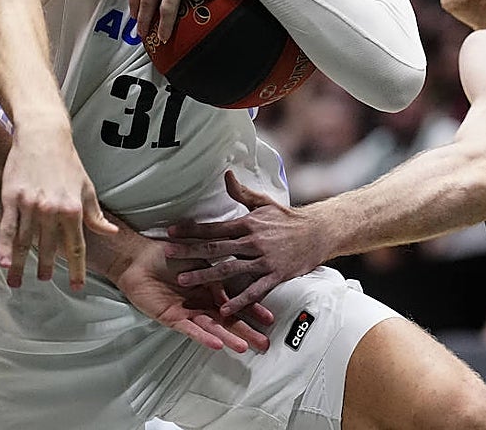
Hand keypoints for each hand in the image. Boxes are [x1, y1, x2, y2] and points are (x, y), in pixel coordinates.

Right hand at [0, 131, 117, 289]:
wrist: (43, 136)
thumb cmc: (67, 162)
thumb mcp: (87, 187)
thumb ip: (95, 214)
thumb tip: (110, 232)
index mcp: (73, 209)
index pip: (76, 246)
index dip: (77, 268)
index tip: (77, 286)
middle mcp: (52, 210)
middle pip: (50, 248)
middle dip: (48, 267)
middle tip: (45, 280)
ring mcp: (30, 205)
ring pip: (26, 242)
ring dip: (22, 265)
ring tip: (18, 281)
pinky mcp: (12, 198)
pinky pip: (8, 228)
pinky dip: (5, 248)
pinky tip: (5, 263)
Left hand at [112, 236, 274, 352]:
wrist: (139, 258)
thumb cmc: (166, 255)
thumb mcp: (198, 257)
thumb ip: (215, 266)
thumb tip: (239, 264)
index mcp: (209, 288)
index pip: (235, 300)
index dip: (252, 309)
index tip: (269, 318)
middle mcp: (201, 302)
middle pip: (228, 320)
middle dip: (246, 331)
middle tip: (264, 344)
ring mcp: (188, 312)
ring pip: (212, 328)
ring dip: (228, 337)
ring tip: (245, 347)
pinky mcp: (172, 318)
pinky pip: (190, 329)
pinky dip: (204, 336)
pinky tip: (217, 343)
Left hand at [164, 171, 328, 315]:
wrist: (318, 232)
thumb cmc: (288, 218)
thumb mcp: (264, 203)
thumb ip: (242, 193)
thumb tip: (226, 175)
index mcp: (247, 223)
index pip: (214, 227)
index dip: (191, 229)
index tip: (171, 232)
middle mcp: (252, 241)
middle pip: (215, 248)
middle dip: (189, 251)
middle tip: (167, 254)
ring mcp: (263, 259)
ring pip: (229, 269)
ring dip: (205, 276)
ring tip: (184, 281)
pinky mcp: (275, 275)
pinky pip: (254, 290)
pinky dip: (239, 301)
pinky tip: (224, 309)